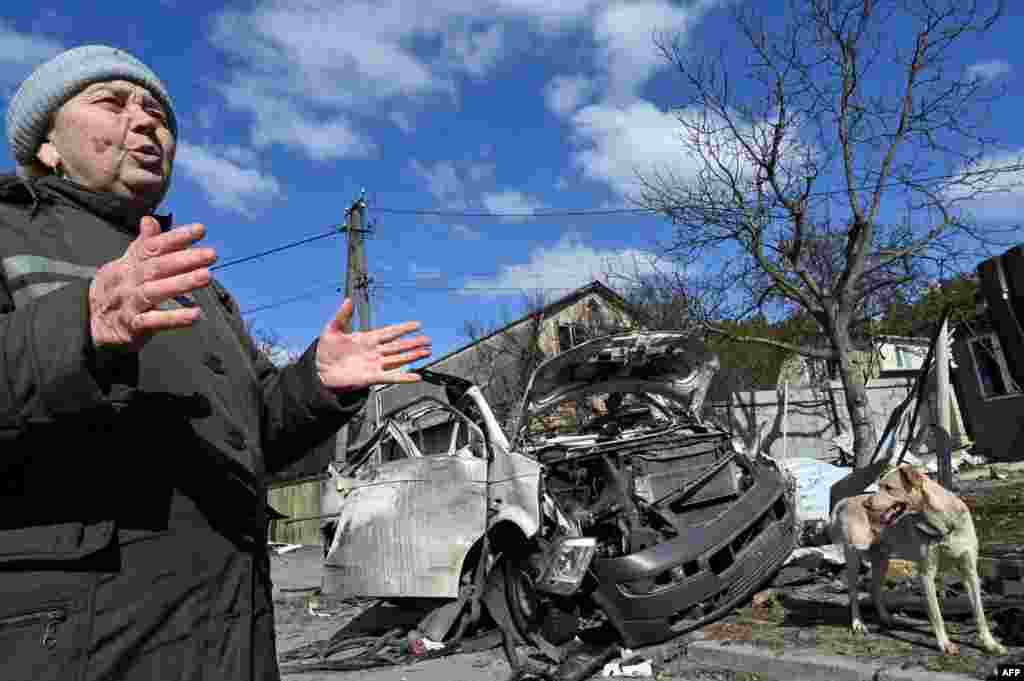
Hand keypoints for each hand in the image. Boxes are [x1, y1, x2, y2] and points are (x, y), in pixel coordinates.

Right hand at [89, 216, 216, 351]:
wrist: (91, 326)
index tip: (201, 230)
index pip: (152, 247)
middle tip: (211, 254)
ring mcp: (128, 303)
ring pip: (154, 291)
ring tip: (206, 276)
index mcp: (127, 264)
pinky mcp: (131, 326)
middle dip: (185, 259)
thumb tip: (150, 219)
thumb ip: (142, 245)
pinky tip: (195, 315)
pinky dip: (174, 318)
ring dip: (181, 283)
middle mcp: (126, 280)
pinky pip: (153, 322)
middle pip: (156, 267)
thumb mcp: (125, 265)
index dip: (175, 237)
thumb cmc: (118, 291)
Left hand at [315, 299, 431, 392]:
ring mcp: (374, 365)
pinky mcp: (371, 377)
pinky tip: (415, 377)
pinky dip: (404, 377)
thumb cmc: (325, 351)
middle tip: (428, 340)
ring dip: (413, 356)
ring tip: (427, 352)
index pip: (390, 332)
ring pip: (398, 359)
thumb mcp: (332, 330)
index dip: (404, 328)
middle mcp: (374, 352)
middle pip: (399, 346)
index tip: (417, 324)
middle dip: (414, 342)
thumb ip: (342, 316)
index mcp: (367, 339)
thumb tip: (348, 300)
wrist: (319, 372)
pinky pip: (391, 377)